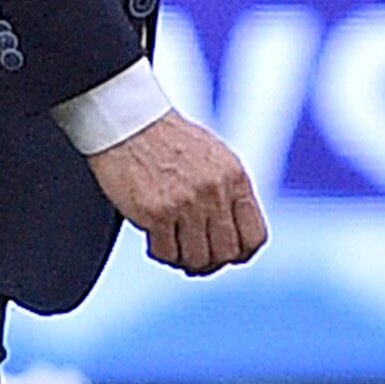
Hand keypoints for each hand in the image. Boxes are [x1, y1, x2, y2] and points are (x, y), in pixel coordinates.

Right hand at [85, 111, 267, 275]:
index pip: (254, 236)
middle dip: (210, 262)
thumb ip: (229, 192)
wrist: (130, 121)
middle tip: (194, 256)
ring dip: (184, 260)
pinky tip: (154, 237)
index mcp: (235, 177)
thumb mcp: (214, 158)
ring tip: (173, 246)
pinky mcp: (156, 212)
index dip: (240, 253)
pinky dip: (160, 252)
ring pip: (197, 259)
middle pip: (226, 254)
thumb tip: (237, 235)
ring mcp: (186, 203)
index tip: (225, 255)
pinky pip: (166, 254)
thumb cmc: (169, 140)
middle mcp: (215, 191)